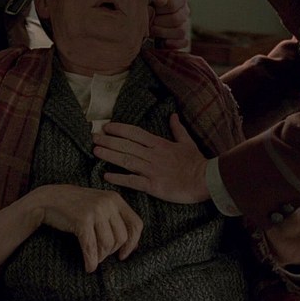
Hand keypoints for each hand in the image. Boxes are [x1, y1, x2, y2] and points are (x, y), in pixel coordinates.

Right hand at [31, 184, 142, 272]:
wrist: (49, 199)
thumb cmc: (75, 206)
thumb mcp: (100, 205)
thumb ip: (116, 220)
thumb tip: (134, 246)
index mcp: (115, 198)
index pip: (136, 224)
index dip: (132, 243)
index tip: (124, 254)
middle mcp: (108, 202)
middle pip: (122, 237)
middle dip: (112, 251)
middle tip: (101, 255)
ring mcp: (95, 210)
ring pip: (108, 244)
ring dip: (100, 257)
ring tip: (93, 258)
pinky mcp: (82, 220)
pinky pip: (91, 247)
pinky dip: (91, 261)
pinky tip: (88, 267)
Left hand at [93, 113, 208, 202]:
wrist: (207, 181)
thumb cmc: (197, 162)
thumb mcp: (187, 142)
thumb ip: (178, 129)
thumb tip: (173, 115)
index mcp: (159, 144)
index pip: (135, 133)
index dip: (119, 129)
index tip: (106, 127)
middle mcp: (153, 155)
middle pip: (126, 145)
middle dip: (108, 141)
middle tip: (92, 138)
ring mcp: (152, 170)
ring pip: (126, 161)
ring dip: (109, 155)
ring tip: (95, 152)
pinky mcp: (153, 186)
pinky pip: (133, 181)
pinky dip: (119, 178)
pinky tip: (106, 175)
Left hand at [150, 0, 189, 49]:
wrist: (145, 14)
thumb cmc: (149, 2)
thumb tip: (161, 2)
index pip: (172, 5)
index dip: (160, 9)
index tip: (152, 8)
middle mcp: (185, 10)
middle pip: (176, 19)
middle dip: (159, 22)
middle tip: (149, 21)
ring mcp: (185, 25)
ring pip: (180, 32)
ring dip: (163, 32)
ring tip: (152, 30)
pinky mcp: (183, 38)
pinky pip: (183, 43)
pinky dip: (173, 43)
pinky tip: (162, 42)